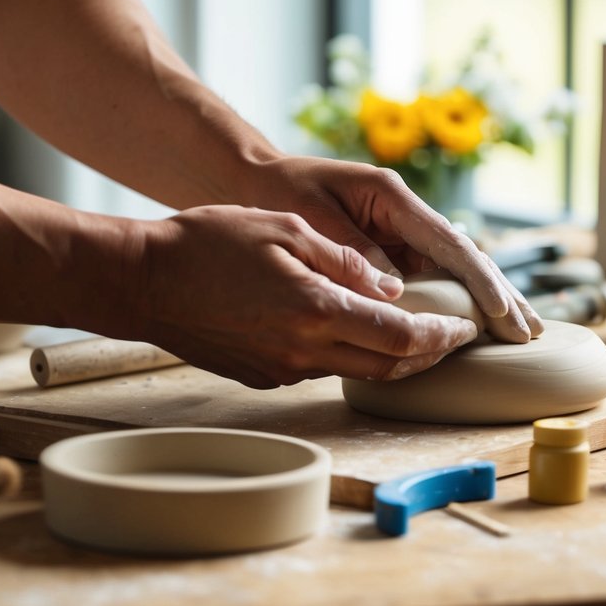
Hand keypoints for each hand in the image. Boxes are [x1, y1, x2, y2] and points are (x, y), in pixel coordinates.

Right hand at [129, 205, 478, 388]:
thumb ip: (345, 260)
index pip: (401, 337)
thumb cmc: (208, 243)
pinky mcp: (262, 376)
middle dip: (429, 354)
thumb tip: (391, 286)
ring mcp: (281, 369)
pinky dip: (350, 354)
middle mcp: (303, 350)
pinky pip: (321, 368)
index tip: (464, 326)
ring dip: (392, 357)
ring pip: (357, 371)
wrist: (141, 281)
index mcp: (316, 311)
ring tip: (415, 331)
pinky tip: (355, 330)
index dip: (441, 336)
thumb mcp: (285, 229)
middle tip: (453, 336)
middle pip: (388, 366)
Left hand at [244, 156, 543, 342]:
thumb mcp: (311, 217)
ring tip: (523, 333)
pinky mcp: (392, 252)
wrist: (256, 179)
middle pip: (465, 257)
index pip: (449, 243)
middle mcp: (406, 215)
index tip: (502, 313)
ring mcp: (402, 234)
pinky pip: (432, 280)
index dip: (480, 280)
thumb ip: (352, 252)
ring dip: (488, 301)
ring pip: (455, 270)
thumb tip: (393, 293)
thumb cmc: (280, 192)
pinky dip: (457, 304)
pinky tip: (481, 327)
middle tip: (531, 332)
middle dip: (500, 294)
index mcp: (392, 198)